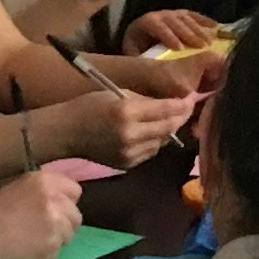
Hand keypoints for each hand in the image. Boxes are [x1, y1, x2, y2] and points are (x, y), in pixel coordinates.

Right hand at [0, 163, 79, 258]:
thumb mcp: (22, 187)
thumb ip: (46, 189)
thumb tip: (64, 198)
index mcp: (46, 182)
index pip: (75, 191)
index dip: (65, 201)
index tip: (54, 208)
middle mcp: (55, 201)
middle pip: (76, 215)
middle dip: (64, 222)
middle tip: (44, 227)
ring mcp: (56, 226)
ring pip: (69, 235)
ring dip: (57, 238)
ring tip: (35, 239)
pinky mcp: (51, 247)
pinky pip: (57, 252)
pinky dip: (46, 253)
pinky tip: (30, 250)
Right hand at [68, 85, 197, 166]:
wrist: (66, 133)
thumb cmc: (89, 106)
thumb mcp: (117, 94)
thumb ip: (145, 100)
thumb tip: (171, 103)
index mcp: (126, 112)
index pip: (165, 109)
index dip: (182, 104)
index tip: (192, 98)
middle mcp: (131, 135)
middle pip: (168, 127)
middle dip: (181, 117)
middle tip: (188, 108)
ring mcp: (129, 153)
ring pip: (162, 142)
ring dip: (168, 130)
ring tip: (171, 119)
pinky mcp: (127, 164)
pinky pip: (150, 152)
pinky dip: (155, 142)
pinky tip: (152, 133)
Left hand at [124, 9, 222, 56]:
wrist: (138, 40)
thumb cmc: (138, 52)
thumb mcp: (136, 57)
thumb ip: (144, 62)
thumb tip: (157, 72)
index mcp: (146, 23)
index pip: (158, 26)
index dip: (168, 35)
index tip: (179, 48)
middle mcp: (159, 15)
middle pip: (175, 22)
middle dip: (188, 34)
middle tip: (201, 47)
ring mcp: (172, 13)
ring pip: (186, 18)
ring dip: (198, 30)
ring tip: (209, 43)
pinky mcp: (181, 14)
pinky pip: (194, 15)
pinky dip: (205, 21)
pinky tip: (216, 27)